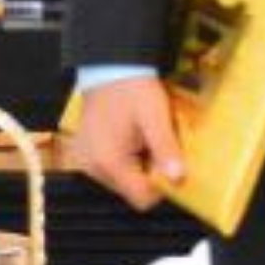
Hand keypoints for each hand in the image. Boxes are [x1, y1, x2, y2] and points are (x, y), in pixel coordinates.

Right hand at [71, 75, 186, 212]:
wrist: (109, 65)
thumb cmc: (132, 88)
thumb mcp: (155, 117)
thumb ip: (166, 149)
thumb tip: (179, 178)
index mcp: (110, 162)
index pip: (142, 198)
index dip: (161, 186)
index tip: (170, 165)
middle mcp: (94, 166)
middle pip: (132, 190)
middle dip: (150, 172)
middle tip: (155, 143)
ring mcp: (87, 160)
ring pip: (123, 179)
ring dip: (138, 164)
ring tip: (142, 137)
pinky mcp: (86, 152)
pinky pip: (112, 167)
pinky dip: (125, 157)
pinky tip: (129, 136)